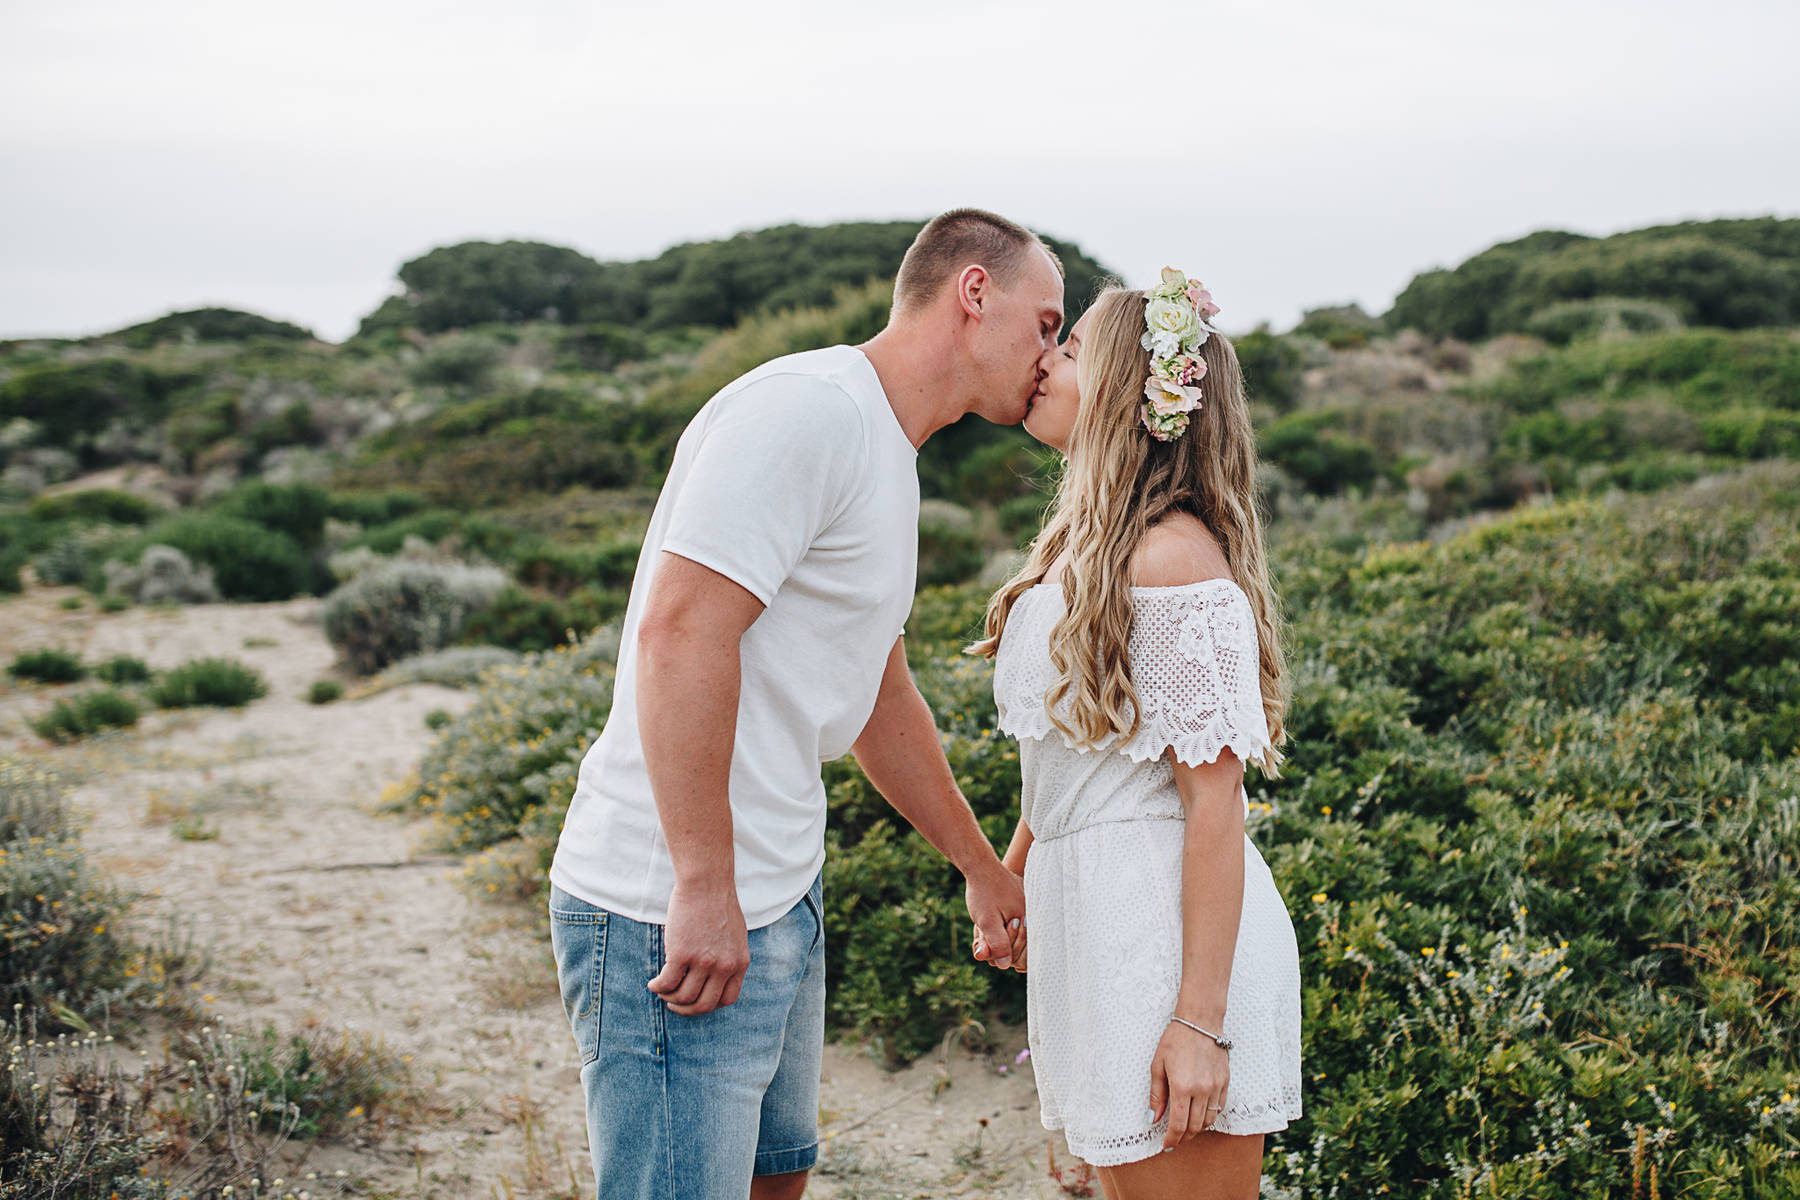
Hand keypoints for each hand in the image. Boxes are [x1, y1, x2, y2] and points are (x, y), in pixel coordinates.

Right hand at [647, 880, 749, 1015]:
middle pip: (704, 1005)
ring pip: (683, 997)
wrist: (706, 883)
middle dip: (686, 1009)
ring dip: (669, 998)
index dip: (708, 1005)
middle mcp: (724, 966)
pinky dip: (658, 988)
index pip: (726, 1000)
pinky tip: (653, 983)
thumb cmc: (717, 904)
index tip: (695, 1001)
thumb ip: (728, 958)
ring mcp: (703, 962)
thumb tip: (714, 978)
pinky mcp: (681, 954)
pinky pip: (666, 984)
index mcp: (739, 963)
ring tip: (662, 989)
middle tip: (674, 1003)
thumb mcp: (735, 936)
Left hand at [964, 860, 1024, 971]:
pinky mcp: (1023, 903)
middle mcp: (1034, 915)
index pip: (1024, 953)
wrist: (980, 866)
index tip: (987, 943)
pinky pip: (1016, 924)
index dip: (1002, 954)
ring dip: (1000, 935)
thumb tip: (1005, 965)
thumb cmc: (983, 892)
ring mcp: (1030, 908)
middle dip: (999, 944)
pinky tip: (993, 918)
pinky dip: (1003, 926)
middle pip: (1020, 946)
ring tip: (985, 925)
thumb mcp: (987, 921)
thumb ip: (997, 944)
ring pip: (1016, 936)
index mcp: (1030, 919)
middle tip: (982, 935)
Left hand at [1149, 1021, 1229, 1149]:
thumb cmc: (1175, 1040)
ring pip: (1209, 1120)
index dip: (1172, 1139)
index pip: (1179, 1124)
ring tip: (1186, 1128)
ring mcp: (1216, 1086)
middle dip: (1184, 1137)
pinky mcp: (1225, 1081)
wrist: (1200, 1022)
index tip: (1166, 1145)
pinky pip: (1220, 1107)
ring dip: (1197, 1129)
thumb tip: (1153, 1118)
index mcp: (1182, 1086)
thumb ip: (1157, 1094)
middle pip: (1195, 1127)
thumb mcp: (1158, 1065)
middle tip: (1175, 1139)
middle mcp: (1201, 1089)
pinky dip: (1210, 1115)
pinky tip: (1200, 1113)